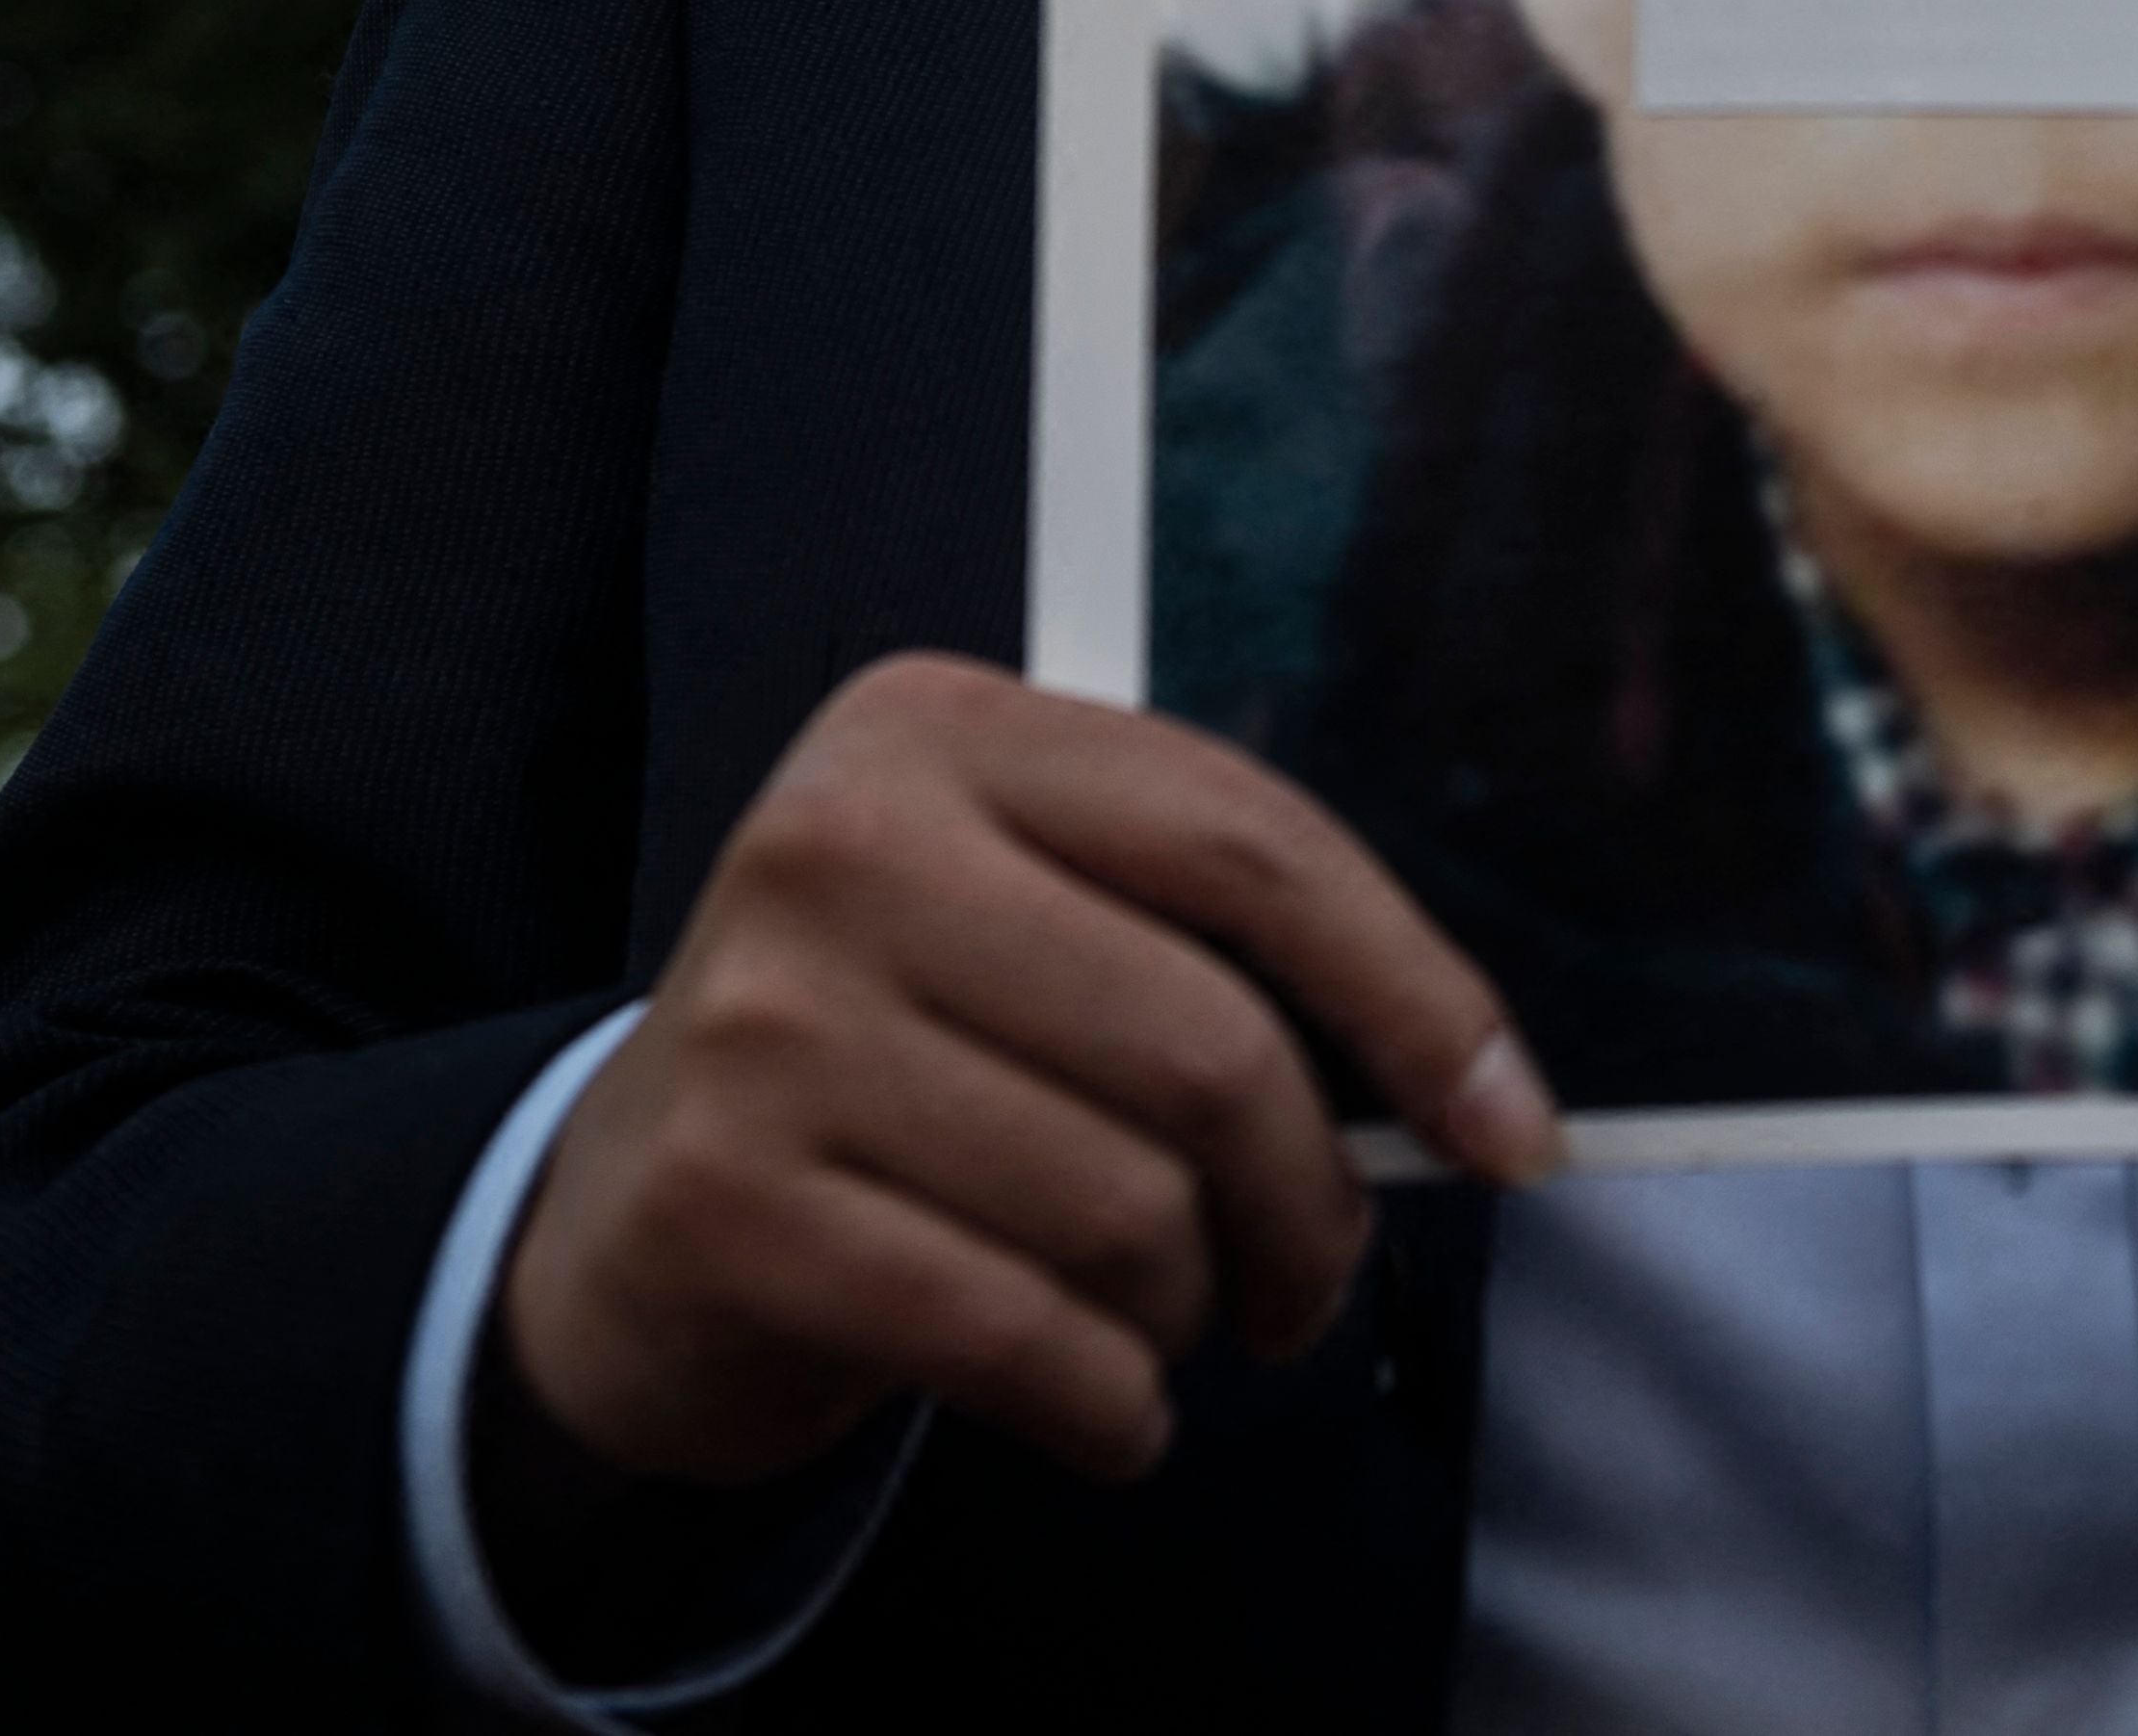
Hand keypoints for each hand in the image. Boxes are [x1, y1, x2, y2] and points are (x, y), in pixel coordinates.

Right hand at [500, 653, 1559, 1490]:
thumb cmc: (903, 1060)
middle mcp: (840, 845)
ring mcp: (766, 1021)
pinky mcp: (723, 1202)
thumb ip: (1210, 945)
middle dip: (1308, 1207)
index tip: (1510, 1129)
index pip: (1252, 844)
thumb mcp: (1029, 926)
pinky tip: (1107, 1407)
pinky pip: (1018, 1333)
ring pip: (1125, 1208)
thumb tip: (1476, 1087)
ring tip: (1165, 1321)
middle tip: (1306, 1279)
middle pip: (1208, 1049)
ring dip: (1191, 1313)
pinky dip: (1109, 1403)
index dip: (1418, 997)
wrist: (627, 1214)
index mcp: (941, 730)